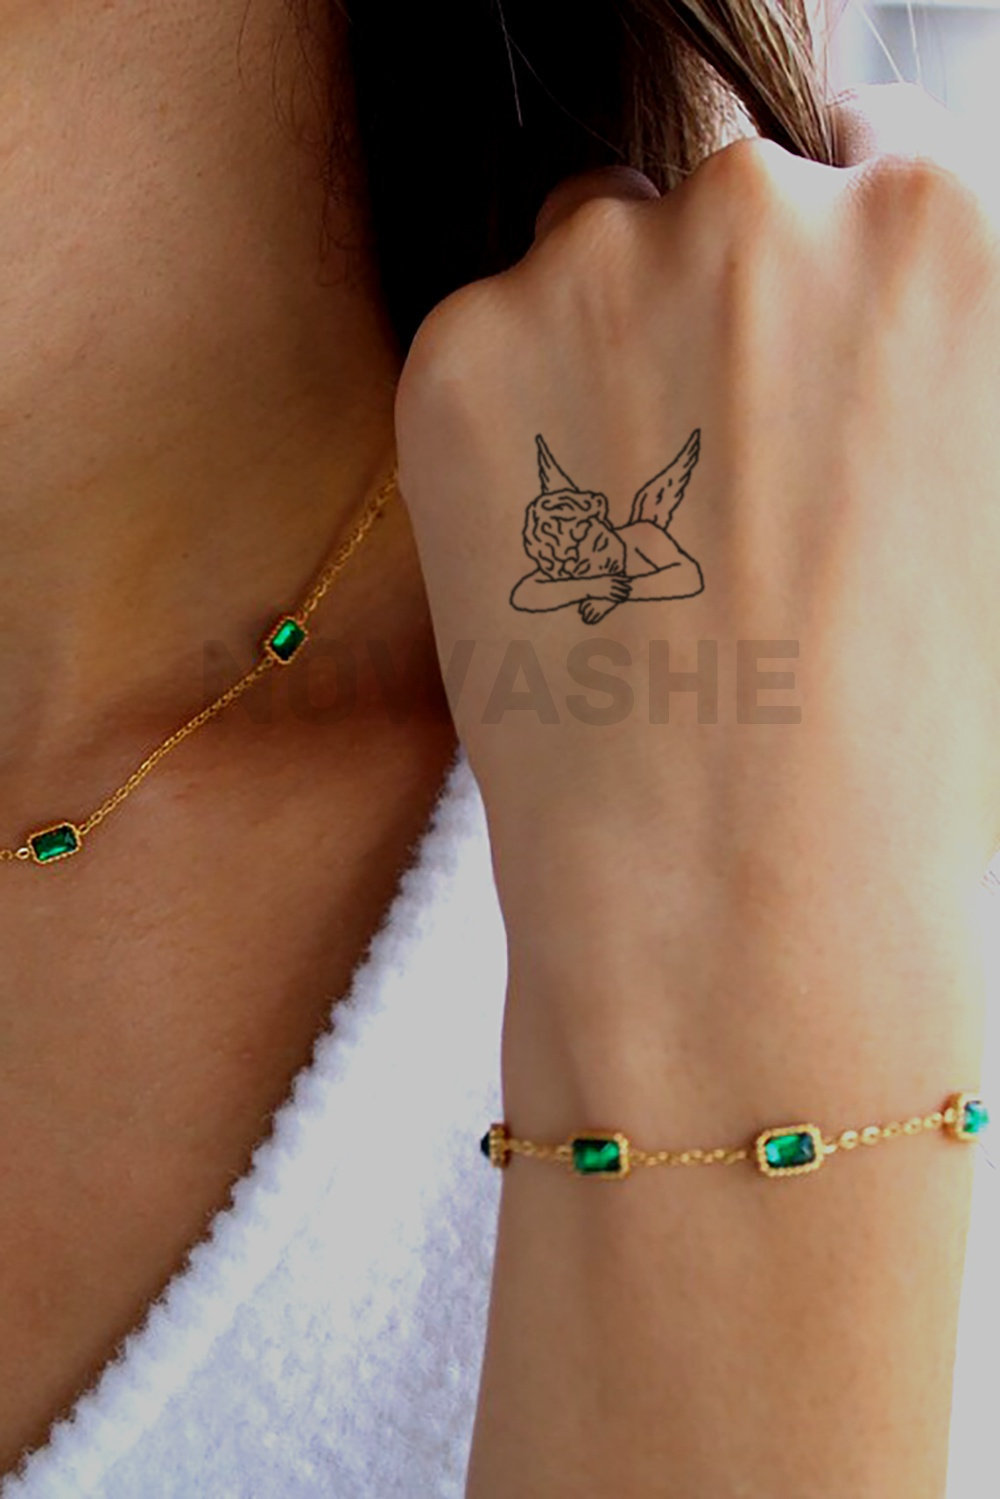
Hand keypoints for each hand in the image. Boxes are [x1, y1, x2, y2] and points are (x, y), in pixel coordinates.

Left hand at [395, 86, 999, 971]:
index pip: (866, 160)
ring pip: (587, 253)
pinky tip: (550, 551)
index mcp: (940, 230)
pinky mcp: (464, 353)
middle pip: (717, 205)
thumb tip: (864, 313)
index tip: (788, 362)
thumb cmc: (904, 732)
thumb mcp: (979, 506)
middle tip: (701, 477)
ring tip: (625, 527)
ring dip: (598, 346)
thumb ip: (921, 357)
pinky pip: (487, 342)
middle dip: (709, 310)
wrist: (747, 885)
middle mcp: (769, 208)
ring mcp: (602, 268)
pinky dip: (504, 422)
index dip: (821, 280)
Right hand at [585, 573, 630, 603]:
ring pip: (619, 593)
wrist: (588, 587)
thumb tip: (618, 576)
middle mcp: (610, 583)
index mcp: (609, 578)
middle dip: (626, 588)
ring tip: (627, 595)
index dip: (626, 579)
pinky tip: (622, 600)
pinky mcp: (606, 595)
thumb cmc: (596, 581)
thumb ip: (611, 576)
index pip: (620, 578)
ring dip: (624, 594)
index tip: (630, 580)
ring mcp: (608, 590)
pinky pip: (615, 598)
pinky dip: (619, 599)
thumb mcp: (604, 576)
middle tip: (630, 589)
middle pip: (621, 586)